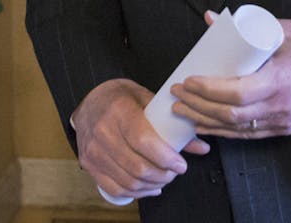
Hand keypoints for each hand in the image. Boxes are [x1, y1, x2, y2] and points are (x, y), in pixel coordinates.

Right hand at [71, 78, 208, 199]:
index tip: (181, 165)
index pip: (143, 141)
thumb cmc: (122, 98)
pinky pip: (114, 187)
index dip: (165, 158)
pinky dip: (135, 193)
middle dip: (163, 175)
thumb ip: (173, 123)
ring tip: (165, 179)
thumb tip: (201, 147)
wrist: (90, 101)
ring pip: (128, 180)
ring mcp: (93, 150)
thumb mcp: (148, 100)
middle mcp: (103, 132)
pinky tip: (149, 187)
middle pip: (137, 166)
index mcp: (119, 111)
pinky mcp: (89, 164)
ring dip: (152, 185)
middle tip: (175, 172)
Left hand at [170, 15, 290, 138]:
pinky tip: (206, 123)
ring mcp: (283, 120)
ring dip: (206, 121)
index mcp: (281, 79)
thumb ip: (243, 27)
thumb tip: (209, 18)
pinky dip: (224, 130)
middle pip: (231, 115)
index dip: (207, 90)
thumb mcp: (281, 29)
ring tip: (183, 110)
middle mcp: (281, 105)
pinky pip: (248, 134)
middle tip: (176, 94)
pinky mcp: (284, 127)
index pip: (236, 93)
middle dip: (198, 106)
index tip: (187, 80)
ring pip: (236, 129)